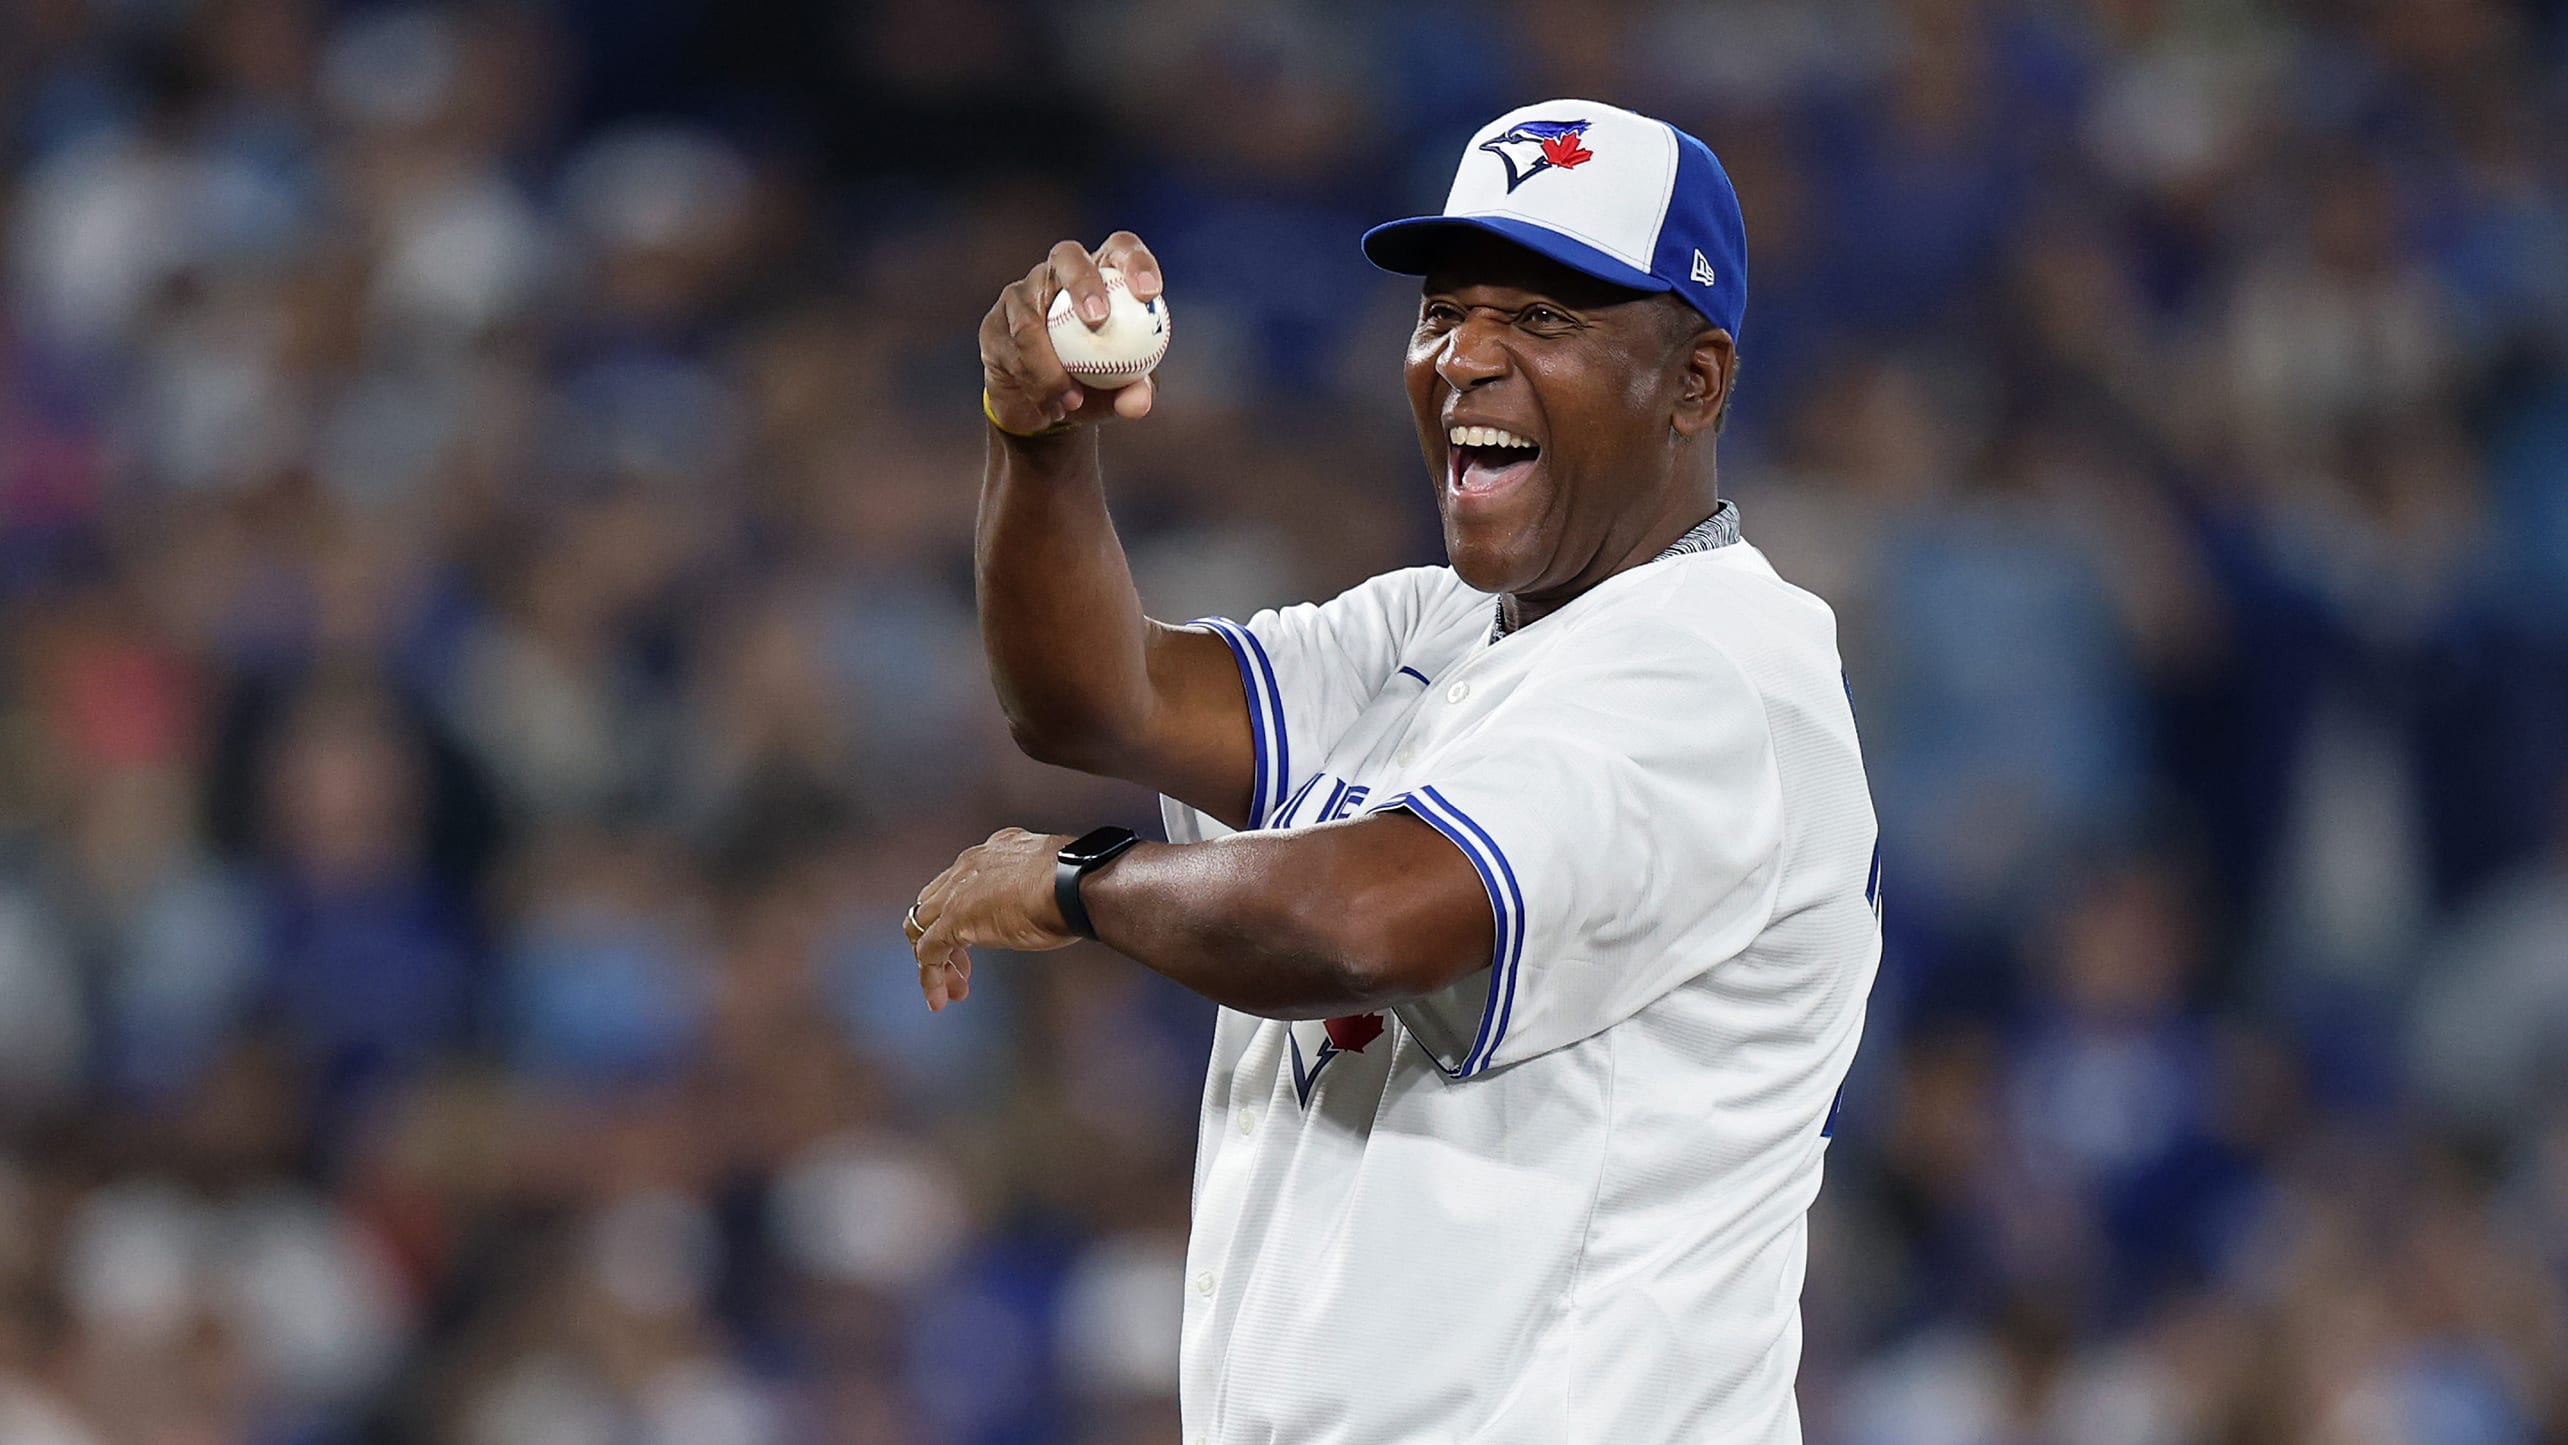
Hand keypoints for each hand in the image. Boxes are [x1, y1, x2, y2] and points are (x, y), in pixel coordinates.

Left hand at [905, 827, 1079, 1010]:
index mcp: (994, 851)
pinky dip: (930, 978)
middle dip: (944, 938)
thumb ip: (1040, 888)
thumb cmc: (1080, 882)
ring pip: (923, 928)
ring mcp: (958, 892)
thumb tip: (1056, 904)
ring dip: (935, 962)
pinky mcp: (955, 920)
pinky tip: (940, 999)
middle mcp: (968, 866)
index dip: (963, 913)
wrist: (1076, 882)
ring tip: (954, 990)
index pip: (961, 882)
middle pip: (933, 904)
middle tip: (964, 971)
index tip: (980, 938)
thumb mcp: (1054, 880)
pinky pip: (927, 953)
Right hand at [977, 232, 1162, 436]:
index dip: (1135, 261)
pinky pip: (1011, 349)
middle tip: (1098, 319)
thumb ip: (1135, 392)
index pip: (1120, 249)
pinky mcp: (995, 323)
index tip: (1149, 292)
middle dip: (1083, 282)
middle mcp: (1058, 274)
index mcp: (1102, 276)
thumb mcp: (1121, 394)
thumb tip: (1139, 400)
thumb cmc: (1094, 387)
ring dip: (1051, 363)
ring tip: (1073, 399)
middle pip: (1067, 256)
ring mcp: (1021, 295)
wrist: (1044, 409)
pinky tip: (1051, 404)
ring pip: (1030, 316)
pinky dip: (1035, 380)